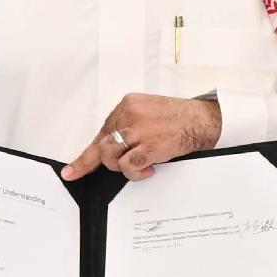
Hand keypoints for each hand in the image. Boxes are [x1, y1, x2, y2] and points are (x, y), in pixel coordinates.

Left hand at [60, 91, 221, 183]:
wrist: (203, 120)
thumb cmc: (177, 118)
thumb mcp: (147, 112)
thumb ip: (127, 125)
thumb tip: (108, 147)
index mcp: (126, 104)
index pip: (101, 133)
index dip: (88, 156)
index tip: (72, 171)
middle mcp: (129, 114)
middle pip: (103, 146)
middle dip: (112, 162)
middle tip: (130, 163)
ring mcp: (139, 129)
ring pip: (110, 156)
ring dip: (123, 167)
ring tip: (140, 165)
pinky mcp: (151, 145)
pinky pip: (128, 165)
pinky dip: (135, 172)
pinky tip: (148, 168)